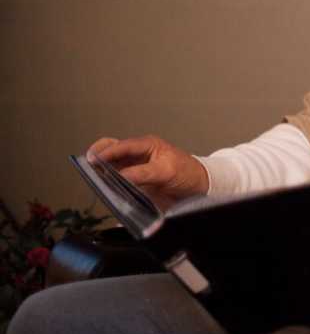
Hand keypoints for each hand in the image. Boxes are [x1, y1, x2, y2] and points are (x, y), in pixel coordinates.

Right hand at [87, 135, 208, 209]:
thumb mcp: (166, 171)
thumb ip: (143, 173)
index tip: (94, 160)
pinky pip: (117, 180)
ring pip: (112, 165)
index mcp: (147, 145)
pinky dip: (108, 182)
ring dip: (101, 170)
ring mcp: (135, 168)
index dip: (108, 152)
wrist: (198, 188)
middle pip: (112, 151)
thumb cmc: (186, 172)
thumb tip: (122, 176)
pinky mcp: (134, 182)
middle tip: (88, 166)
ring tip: (92, 178)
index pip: (123, 145)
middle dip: (98, 156)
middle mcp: (138, 154)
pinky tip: (102, 188)